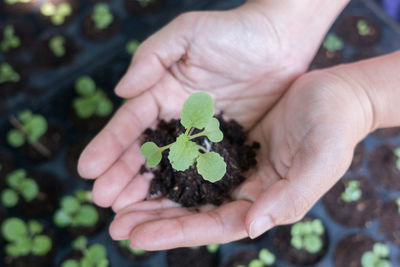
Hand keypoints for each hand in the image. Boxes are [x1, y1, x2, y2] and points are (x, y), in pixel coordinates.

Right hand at [78, 0, 334, 208]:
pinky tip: (172, 212)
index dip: (109, 145)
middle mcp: (177, 119)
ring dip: (149, 193)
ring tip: (126, 216)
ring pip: (171, 170)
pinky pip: (204, 174)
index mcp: (162, 93)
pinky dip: (187, 193)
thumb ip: (151, 58)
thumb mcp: (187, 34)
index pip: (131, 123)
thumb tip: (121, 90)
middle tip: (102, 204)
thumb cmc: (233, 31)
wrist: (278, 42)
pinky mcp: (226, 147)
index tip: (87, 170)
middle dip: (122, 177)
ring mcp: (201, 136)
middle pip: (145, 152)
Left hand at [105, 68, 373, 249]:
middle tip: (115, 224)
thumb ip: (290, 198)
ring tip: (116, 201)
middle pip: (191, 211)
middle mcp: (241, 189)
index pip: (212, 225)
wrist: (334, 96)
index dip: (175, 232)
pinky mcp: (224, 141)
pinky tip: (142, 164)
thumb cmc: (333, 129)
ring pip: (184, 185)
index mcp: (260, 202)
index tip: (138, 237)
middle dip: (154, 219)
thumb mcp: (319, 162)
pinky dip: (165, 163)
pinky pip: (189, 154)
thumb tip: (252, 227)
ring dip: (152, 194)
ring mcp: (230, 165)